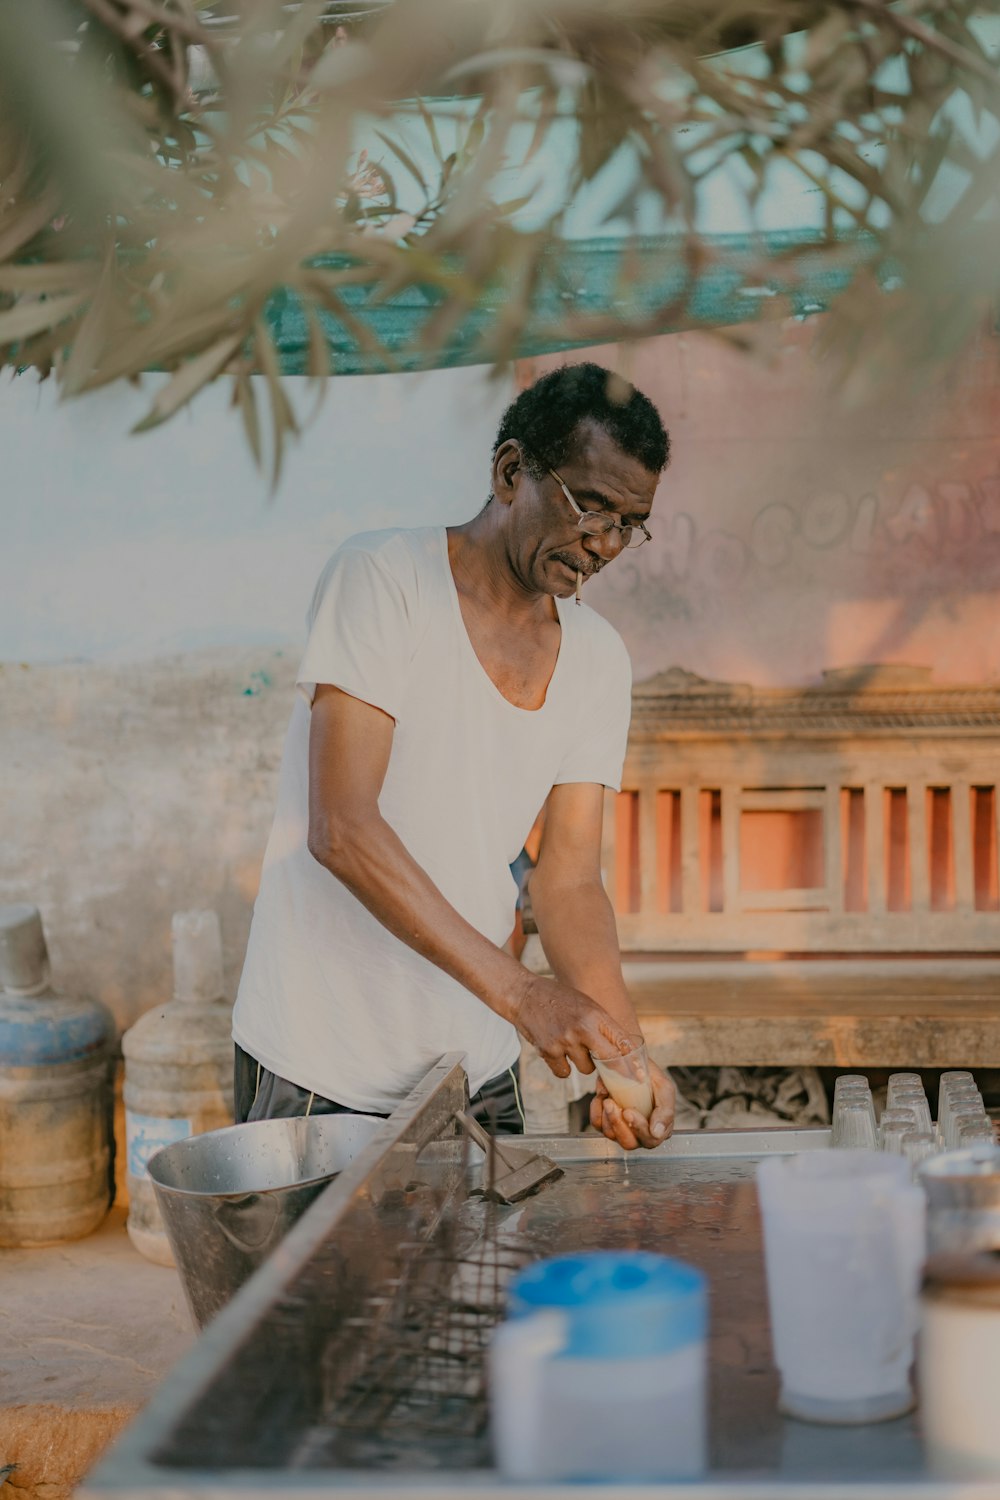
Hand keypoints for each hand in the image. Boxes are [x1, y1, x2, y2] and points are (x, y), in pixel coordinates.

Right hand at [510, 973, 633, 1079]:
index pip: (621, 1041)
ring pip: (586, 1068)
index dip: (632, 1060)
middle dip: (613, 1069)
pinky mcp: (548, 1051)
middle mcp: (582, 1028)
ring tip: (573, 1046)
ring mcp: (565, 1041)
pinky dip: (563, 1067)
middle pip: (609, 1060)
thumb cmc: (558, 999)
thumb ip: (602, 1025)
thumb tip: (623, 1049)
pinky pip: (564, 1073)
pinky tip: (559, 1053)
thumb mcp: (586, 1004)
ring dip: (583, 1063)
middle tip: (613, 1073)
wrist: (524, 995)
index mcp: (595, 1014)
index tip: (639, 1074)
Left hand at [590, 1059, 674, 1150]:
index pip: (650, 1139)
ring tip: (607, 1098)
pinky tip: (602, 1097)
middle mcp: (641, 1133)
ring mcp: (622, 1129)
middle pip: (629, 1143)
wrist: (632, 1062)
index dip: (638, 1128)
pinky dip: (596, 1110)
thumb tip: (657, 1133)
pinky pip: (598, 1124)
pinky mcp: (606, 1122)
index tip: (628, 1112)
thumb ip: (665, 1111)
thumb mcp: (664, 1088)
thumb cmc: (651, 1077)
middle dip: (618, 1124)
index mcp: (659, 1128)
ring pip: (611, 1135)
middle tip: (612, 1104)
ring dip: (607, 1116)